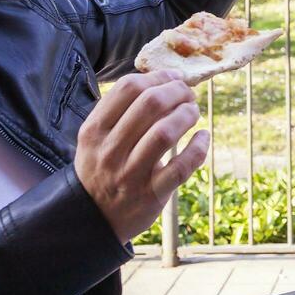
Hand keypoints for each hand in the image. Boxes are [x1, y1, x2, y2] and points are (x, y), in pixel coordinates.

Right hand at [73, 70, 209, 242]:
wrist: (91, 218)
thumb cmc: (101, 167)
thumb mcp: (97, 137)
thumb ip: (120, 110)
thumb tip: (163, 79)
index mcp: (95, 130)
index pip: (128, 88)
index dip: (157, 76)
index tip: (173, 78)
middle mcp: (110, 150)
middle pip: (150, 104)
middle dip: (177, 91)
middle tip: (188, 94)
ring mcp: (130, 174)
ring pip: (165, 133)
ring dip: (187, 115)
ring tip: (193, 112)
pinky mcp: (151, 196)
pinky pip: (181, 167)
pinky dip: (198, 148)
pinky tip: (203, 137)